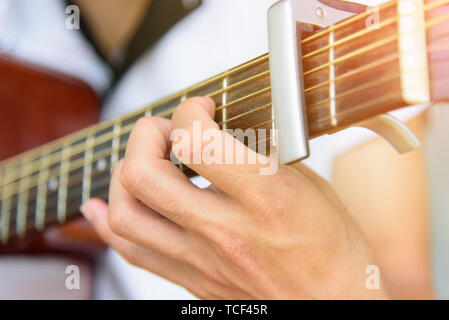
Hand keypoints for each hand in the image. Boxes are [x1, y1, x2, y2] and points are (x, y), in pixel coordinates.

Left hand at [81, 97, 387, 298]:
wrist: (333, 307)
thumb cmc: (333, 248)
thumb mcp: (310, 185)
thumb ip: (261, 154)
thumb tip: (224, 129)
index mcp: (266, 197)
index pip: (196, 142)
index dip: (190, 111)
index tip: (201, 109)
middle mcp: (227, 230)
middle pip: (144, 175)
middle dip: (146, 136)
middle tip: (166, 131)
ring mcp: (204, 260)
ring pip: (127, 215)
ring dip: (124, 175)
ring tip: (144, 161)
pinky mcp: (194, 278)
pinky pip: (133, 252)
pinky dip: (109, 223)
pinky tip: (105, 205)